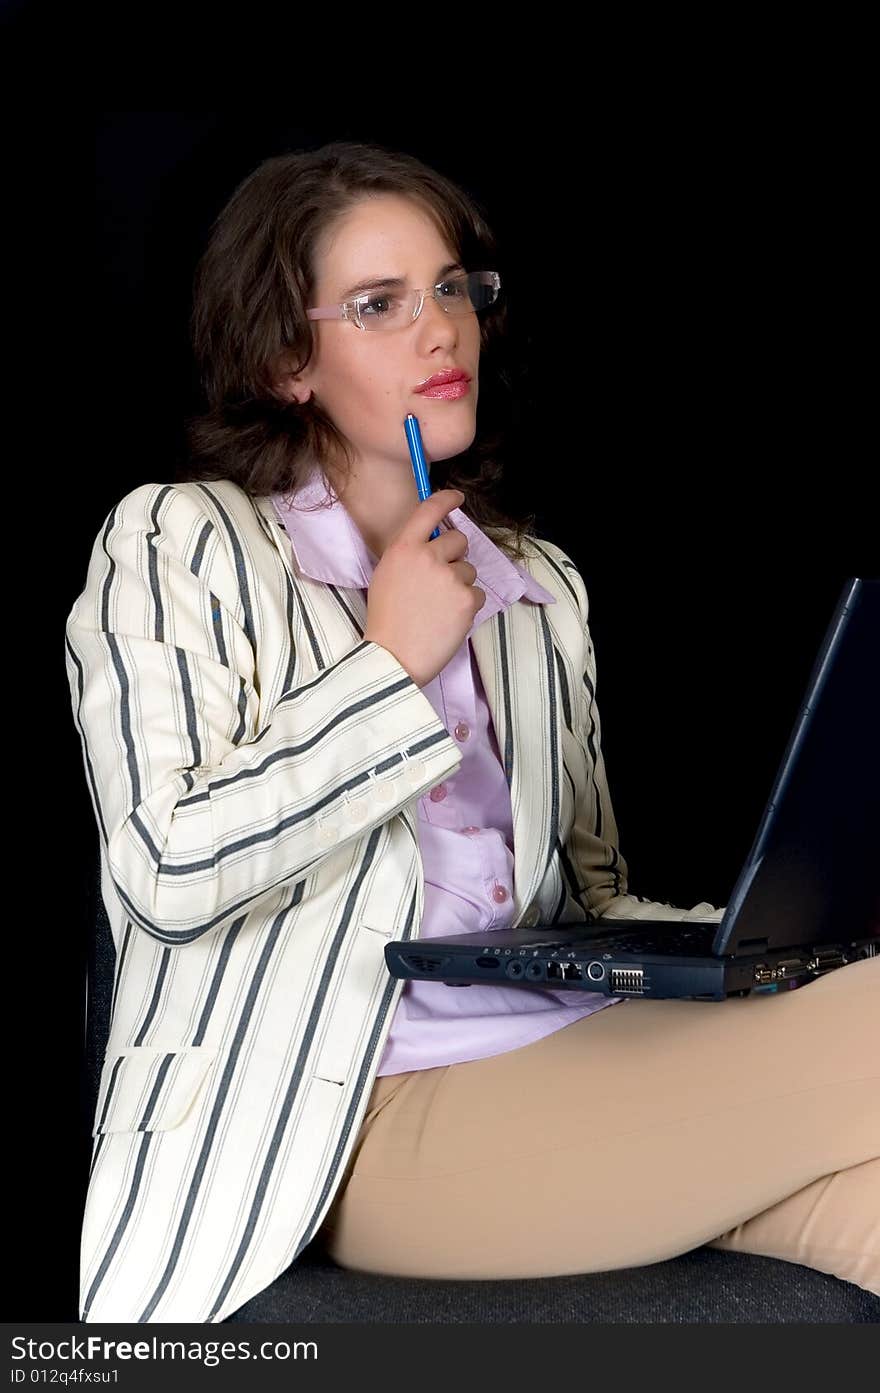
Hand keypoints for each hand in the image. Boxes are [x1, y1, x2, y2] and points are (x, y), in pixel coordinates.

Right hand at [364, 489, 485, 686]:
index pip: (429, 510)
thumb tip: (433, 543)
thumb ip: (409, 554)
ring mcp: (451, 577)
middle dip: (455, 556)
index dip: (446, 499)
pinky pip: (477, 594)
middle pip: (459, 540)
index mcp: (403, 548)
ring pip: (469, 570)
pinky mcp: (467, 599)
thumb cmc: (386, 620)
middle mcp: (428, 556)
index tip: (457, 498)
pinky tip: (448, 620)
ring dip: (460, 584)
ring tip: (439, 607)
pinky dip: (467, 606)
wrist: (393, 656)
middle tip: (440, 580)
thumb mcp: (387, 575)